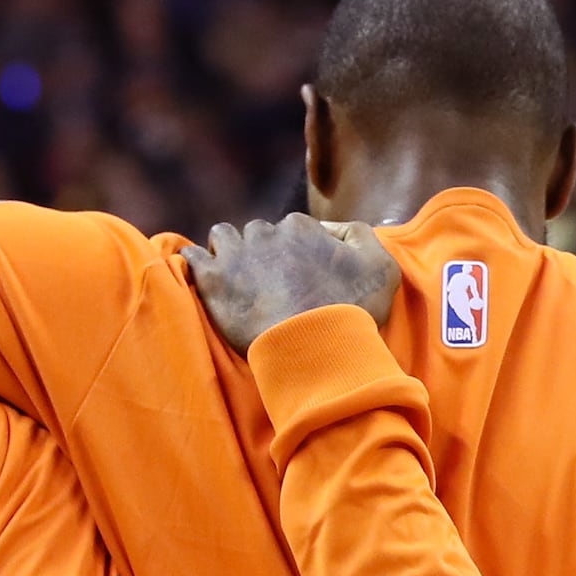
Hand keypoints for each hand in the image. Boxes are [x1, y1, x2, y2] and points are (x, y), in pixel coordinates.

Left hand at [183, 214, 402, 354]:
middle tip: (272, 286)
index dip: (298, 253)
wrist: (316, 349)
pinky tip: (206, 279)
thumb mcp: (382, 266)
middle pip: (259, 234)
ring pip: (224, 238)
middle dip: (263, 253)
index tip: (301, 278)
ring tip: (238, 280)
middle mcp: (265, 232)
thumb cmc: (352, 311)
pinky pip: (193, 257)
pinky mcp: (212, 280)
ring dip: (229, 253)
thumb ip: (361, 235)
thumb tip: (334, 229)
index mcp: (301, 227)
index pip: (294, 230)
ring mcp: (235, 254)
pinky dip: (197, 264)